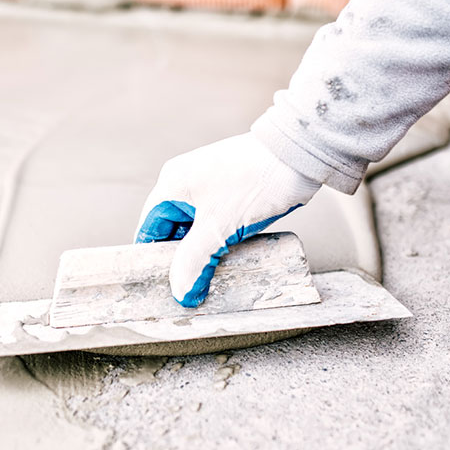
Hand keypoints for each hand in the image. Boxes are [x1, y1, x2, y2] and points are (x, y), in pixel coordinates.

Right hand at [135, 133, 320, 306]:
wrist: (300, 155)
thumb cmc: (257, 181)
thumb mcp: (219, 228)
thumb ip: (194, 262)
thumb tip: (181, 294)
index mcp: (173, 184)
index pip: (149, 228)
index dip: (152, 259)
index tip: (159, 285)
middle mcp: (186, 183)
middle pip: (171, 231)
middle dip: (180, 259)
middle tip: (187, 287)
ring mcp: (210, 187)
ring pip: (196, 229)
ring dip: (201, 252)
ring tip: (207, 279)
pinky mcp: (231, 193)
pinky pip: (215, 224)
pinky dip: (218, 242)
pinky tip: (226, 260)